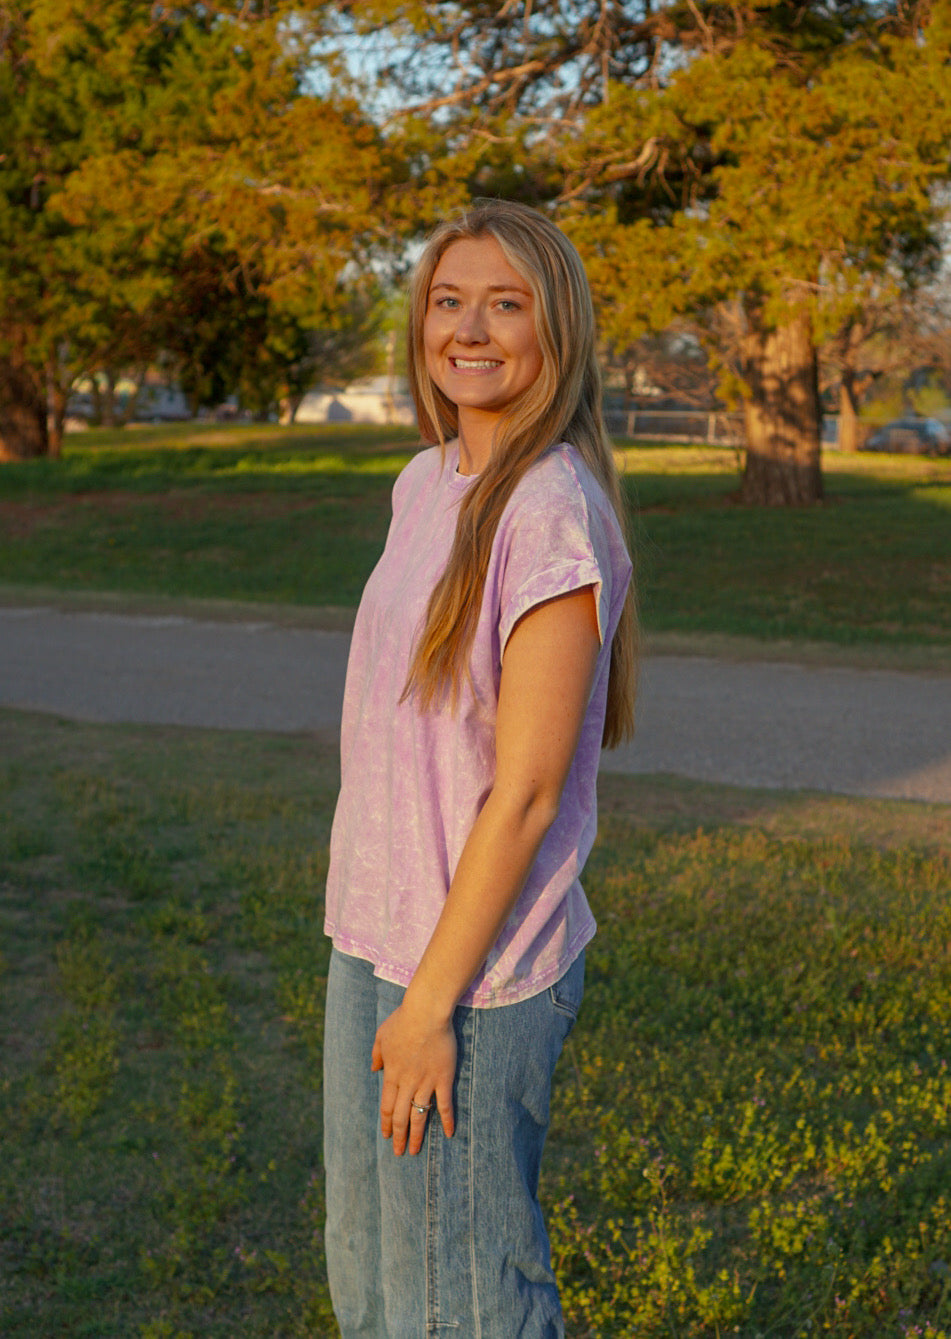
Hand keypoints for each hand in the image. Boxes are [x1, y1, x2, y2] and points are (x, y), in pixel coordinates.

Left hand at [371, 998, 455, 1155]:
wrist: (426, 1012)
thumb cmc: (403, 1019)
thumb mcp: (381, 1035)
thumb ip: (377, 1054)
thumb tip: (374, 1068)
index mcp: (392, 1074)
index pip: (388, 1106)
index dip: (387, 1123)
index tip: (387, 1136)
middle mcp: (407, 1083)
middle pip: (402, 1116)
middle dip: (399, 1136)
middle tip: (399, 1152)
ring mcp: (426, 1082)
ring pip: (420, 1115)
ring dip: (417, 1135)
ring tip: (415, 1151)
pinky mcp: (443, 1077)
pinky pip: (445, 1103)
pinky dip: (446, 1120)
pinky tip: (448, 1133)